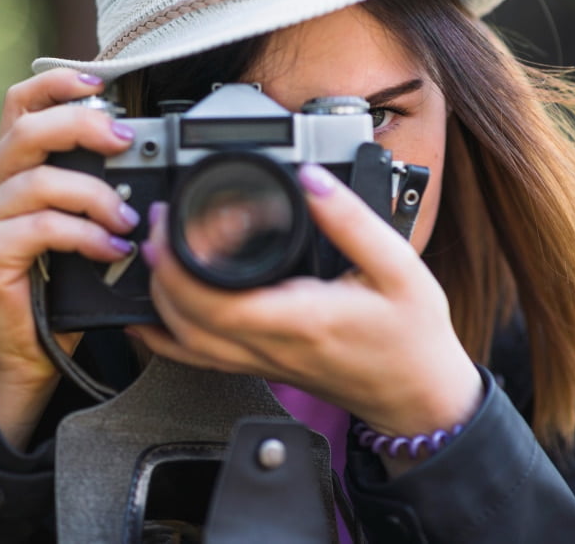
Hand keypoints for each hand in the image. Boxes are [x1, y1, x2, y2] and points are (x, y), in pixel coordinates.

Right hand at [0, 69, 138, 447]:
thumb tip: (150, 172)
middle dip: (84, 125)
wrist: (27, 350)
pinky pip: (42, 226)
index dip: (56, 83)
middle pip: (30, 129)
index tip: (97, 81)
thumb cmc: (59, 287)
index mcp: (9, 169)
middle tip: (126, 141)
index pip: (20, 105)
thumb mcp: (79, 228)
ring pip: (42, 180)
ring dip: (96, 196)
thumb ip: (95, 193)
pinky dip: (86, 235)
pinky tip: (112, 249)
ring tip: (128, 221)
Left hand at [129, 163, 483, 442]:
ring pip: (184, 342)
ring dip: (159, 297)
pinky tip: (154, 313)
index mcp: (301, 319)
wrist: (419, 395)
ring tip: (158, 252)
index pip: (216, 300)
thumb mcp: (398, 267)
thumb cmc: (412, 337)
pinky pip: (199, 358)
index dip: (180, 261)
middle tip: (162, 222)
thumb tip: (312, 179)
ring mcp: (262, 362)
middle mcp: (272, 347)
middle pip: (185, 320)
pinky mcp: (262, 367)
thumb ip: (352, 221)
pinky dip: (167, 334)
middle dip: (159, 269)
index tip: (176, 218)